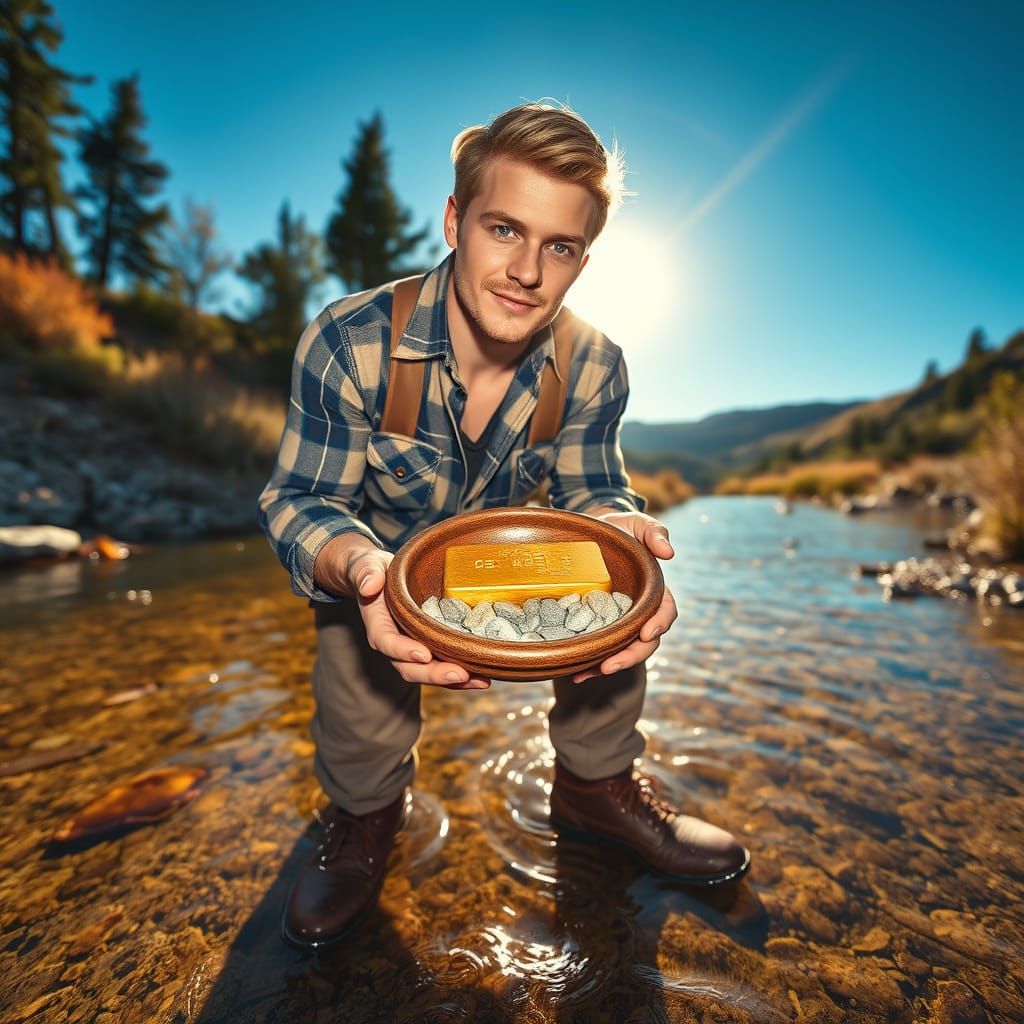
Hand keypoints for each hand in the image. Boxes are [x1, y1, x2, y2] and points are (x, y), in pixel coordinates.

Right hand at [314, 536, 490, 690]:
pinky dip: (461, 674)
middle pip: (409, 667)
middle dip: (435, 674)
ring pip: (428, 672)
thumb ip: (365, 573)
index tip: (423, 654)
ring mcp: (411, 647)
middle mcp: (394, 641)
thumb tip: (370, 586)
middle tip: (460, 674)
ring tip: (480, 681)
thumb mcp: (365, 565)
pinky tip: (483, 677)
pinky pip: (441, 665)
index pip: (386, 641)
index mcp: (378, 623)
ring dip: (454, 680)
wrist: (378, 577)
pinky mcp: (427, 647)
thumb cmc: (372, 569)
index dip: (403, 650)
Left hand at [571, 508, 678, 683]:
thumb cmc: (619, 528)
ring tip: (586, 675)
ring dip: (606, 665)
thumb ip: (655, 532)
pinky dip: (588, 663)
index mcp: (654, 590)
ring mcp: (617, 620)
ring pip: (620, 649)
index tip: (646, 633)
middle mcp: (638, 610)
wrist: (589, 532)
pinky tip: (574, 672)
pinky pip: (597, 647)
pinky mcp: (597, 624)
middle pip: (644, 641)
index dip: (659, 624)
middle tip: (609, 666)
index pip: (665, 612)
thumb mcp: (636, 525)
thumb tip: (669, 553)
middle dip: (630, 656)